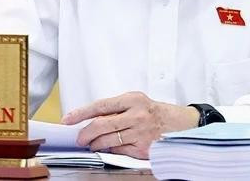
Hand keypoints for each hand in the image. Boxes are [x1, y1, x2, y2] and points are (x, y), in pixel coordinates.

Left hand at [61, 91, 198, 158]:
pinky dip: (110, 150)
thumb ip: (116, 108)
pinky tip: (108, 148)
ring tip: (92, 144)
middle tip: (79, 138)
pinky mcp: (144, 149)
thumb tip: (92, 119)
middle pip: (101, 125)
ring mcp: (140, 133)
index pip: (100, 106)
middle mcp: (136, 115)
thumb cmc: (155, 112)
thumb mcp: (137, 101)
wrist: (182, 124)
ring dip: (95, 144)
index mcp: (133, 99)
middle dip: (85, 133)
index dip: (81, 113)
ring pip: (108, 140)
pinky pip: (119, 151)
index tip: (68, 119)